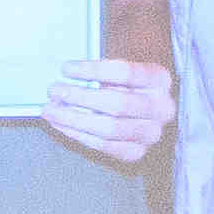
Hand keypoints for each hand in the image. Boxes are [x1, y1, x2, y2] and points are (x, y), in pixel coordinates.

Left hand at [35, 52, 177, 165]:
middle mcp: (162, 108)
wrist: (143, 101)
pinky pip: (104, 147)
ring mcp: (152, 133)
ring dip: (74, 120)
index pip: (125, 72)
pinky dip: (78, 135)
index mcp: (160, 79)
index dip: (93, 70)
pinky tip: (61, 124)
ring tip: (50, 110)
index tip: (66, 68)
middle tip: (54, 90)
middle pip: (118, 103)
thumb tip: (66, 73)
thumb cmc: (125, 77)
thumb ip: (102, 66)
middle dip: (81, 98)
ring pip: (110, 129)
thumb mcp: (121, 61)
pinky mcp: (137, 152)